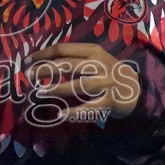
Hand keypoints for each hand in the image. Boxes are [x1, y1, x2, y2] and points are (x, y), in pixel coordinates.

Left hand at [26, 42, 140, 118]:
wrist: (137, 90)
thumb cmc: (109, 73)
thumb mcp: (96, 59)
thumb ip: (74, 59)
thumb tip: (43, 63)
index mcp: (93, 51)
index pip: (63, 49)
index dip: (43, 54)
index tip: (27, 60)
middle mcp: (99, 65)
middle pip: (67, 65)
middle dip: (45, 70)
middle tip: (29, 76)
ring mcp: (105, 83)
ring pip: (78, 85)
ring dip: (57, 88)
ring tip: (40, 92)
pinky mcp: (109, 101)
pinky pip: (89, 107)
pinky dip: (74, 112)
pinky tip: (60, 115)